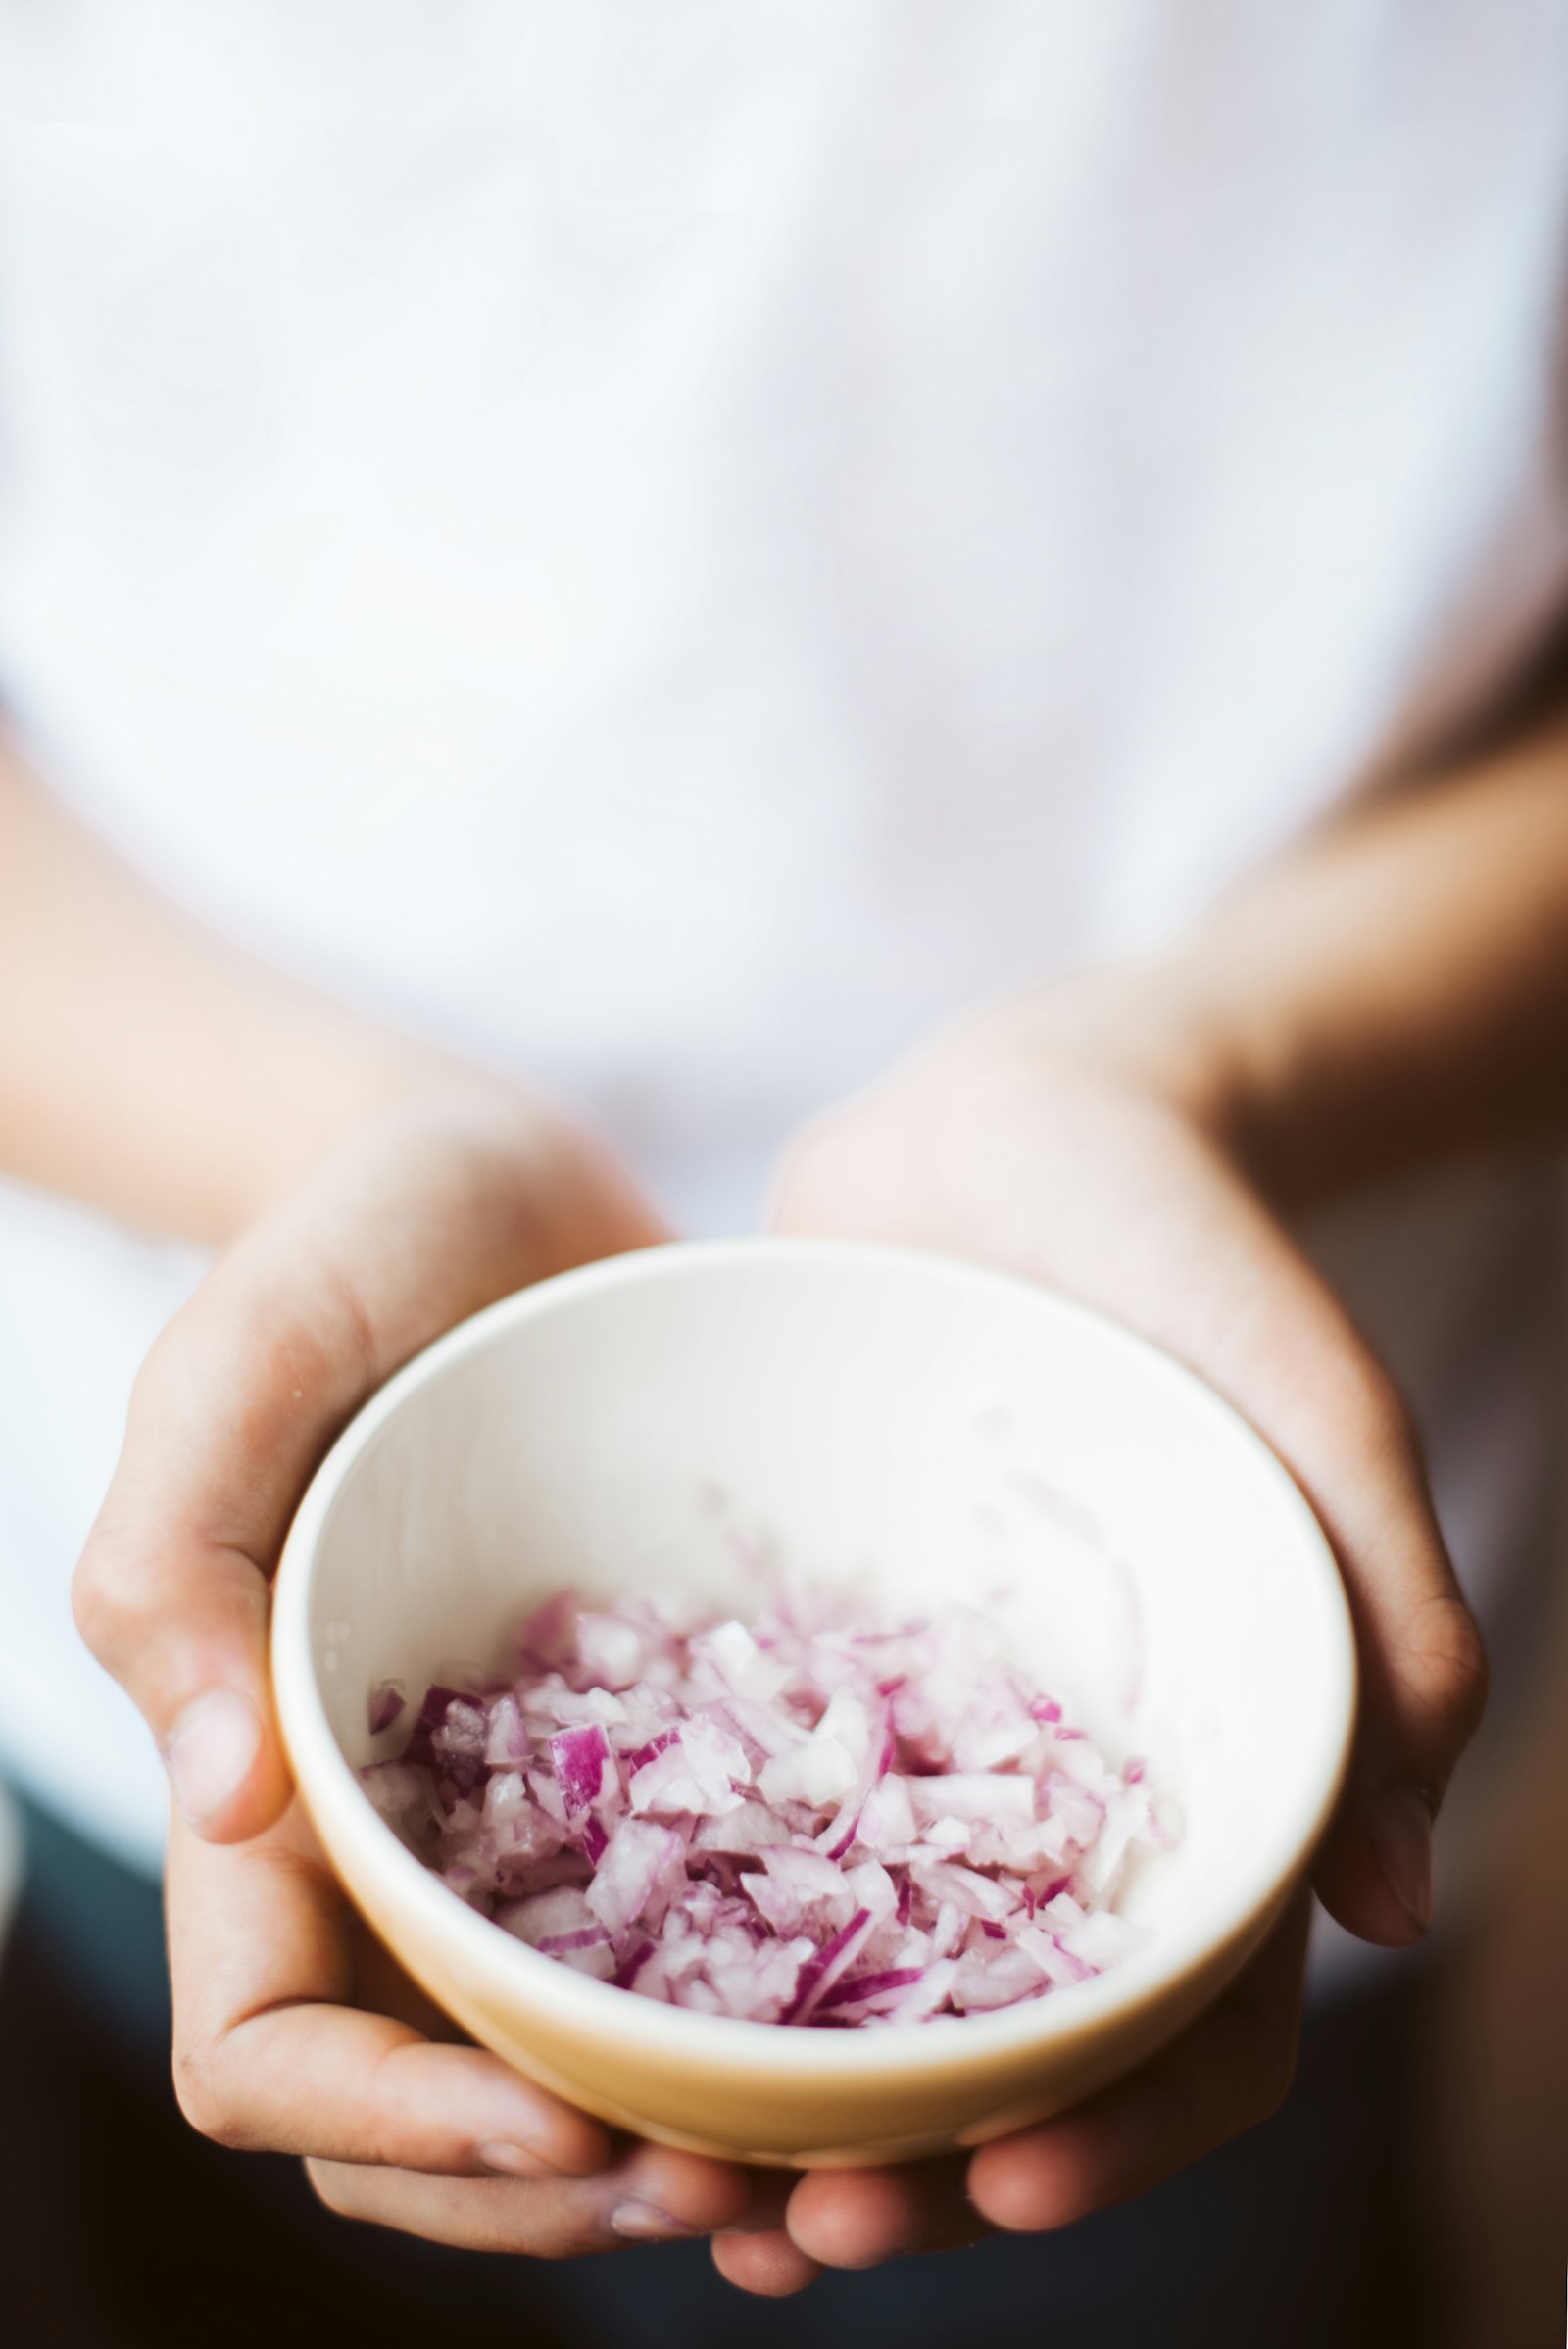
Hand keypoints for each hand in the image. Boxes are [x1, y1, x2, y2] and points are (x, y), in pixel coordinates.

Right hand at [73, 1088, 753, 2253]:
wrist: (505, 1183)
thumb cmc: (347, 1244)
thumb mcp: (245, 1351)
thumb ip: (179, 1552)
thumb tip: (219, 1802)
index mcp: (267, 1788)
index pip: (271, 2048)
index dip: (393, 2132)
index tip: (565, 2128)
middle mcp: (396, 1838)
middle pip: (434, 2116)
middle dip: (564, 2196)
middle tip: (751, 2198)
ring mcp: (529, 1809)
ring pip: (577, 2061)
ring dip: (683, 2153)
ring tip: (838, 2176)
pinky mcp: (654, 1754)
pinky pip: (702, 1931)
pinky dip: (772, 2021)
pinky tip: (897, 2036)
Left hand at [720, 983, 1486, 2288]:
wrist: (1022, 1126)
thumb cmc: (1200, 1263)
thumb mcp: (1322, 1414)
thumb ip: (1391, 1623)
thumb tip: (1395, 1907)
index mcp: (1196, 1772)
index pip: (1189, 2016)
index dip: (1116, 2127)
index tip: (1000, 2182)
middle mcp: (1046, 1786)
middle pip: (996, 2038)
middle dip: (909, 2158)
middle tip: (792, 2229)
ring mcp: (911, 1733)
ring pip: (848, 1969)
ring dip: (773, 2096)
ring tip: (669, 2182)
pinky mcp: (792, 1657)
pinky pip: (725, 1813)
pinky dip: (671, 1922)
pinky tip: (572, 1984)